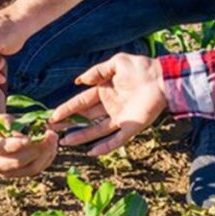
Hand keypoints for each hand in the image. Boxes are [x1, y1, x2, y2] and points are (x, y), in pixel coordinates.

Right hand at [0, 87, 57, 178]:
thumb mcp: (2, 119)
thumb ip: (10, 125)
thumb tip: (24, 135)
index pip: (0, 149)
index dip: (15, 145)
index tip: (29, 138)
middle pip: (18, 162)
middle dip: (37, 149)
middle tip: (50, 134)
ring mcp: (7, 173)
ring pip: (30, 169)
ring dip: (46, 154)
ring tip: (54, 138)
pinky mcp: (19, 175)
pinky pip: (36, 169)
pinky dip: (47, 158)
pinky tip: (53, 146)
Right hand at [49, 53, 166, 156]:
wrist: (161, 77)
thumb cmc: (140, 67)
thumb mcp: (116, 63)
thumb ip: (97, 71)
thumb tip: (78, 81)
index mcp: (104, 91)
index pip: (81, 102)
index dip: (67, 109)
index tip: (53, 116)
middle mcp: (109, 106)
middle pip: (85, 118)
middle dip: (69, 124)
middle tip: (53, 130)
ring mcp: (119, 118)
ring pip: (96, 131)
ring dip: (81, 137)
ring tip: (65, 142)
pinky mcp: (130, 127)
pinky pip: (115, 140)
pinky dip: (104, 147)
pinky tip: (91, 152)